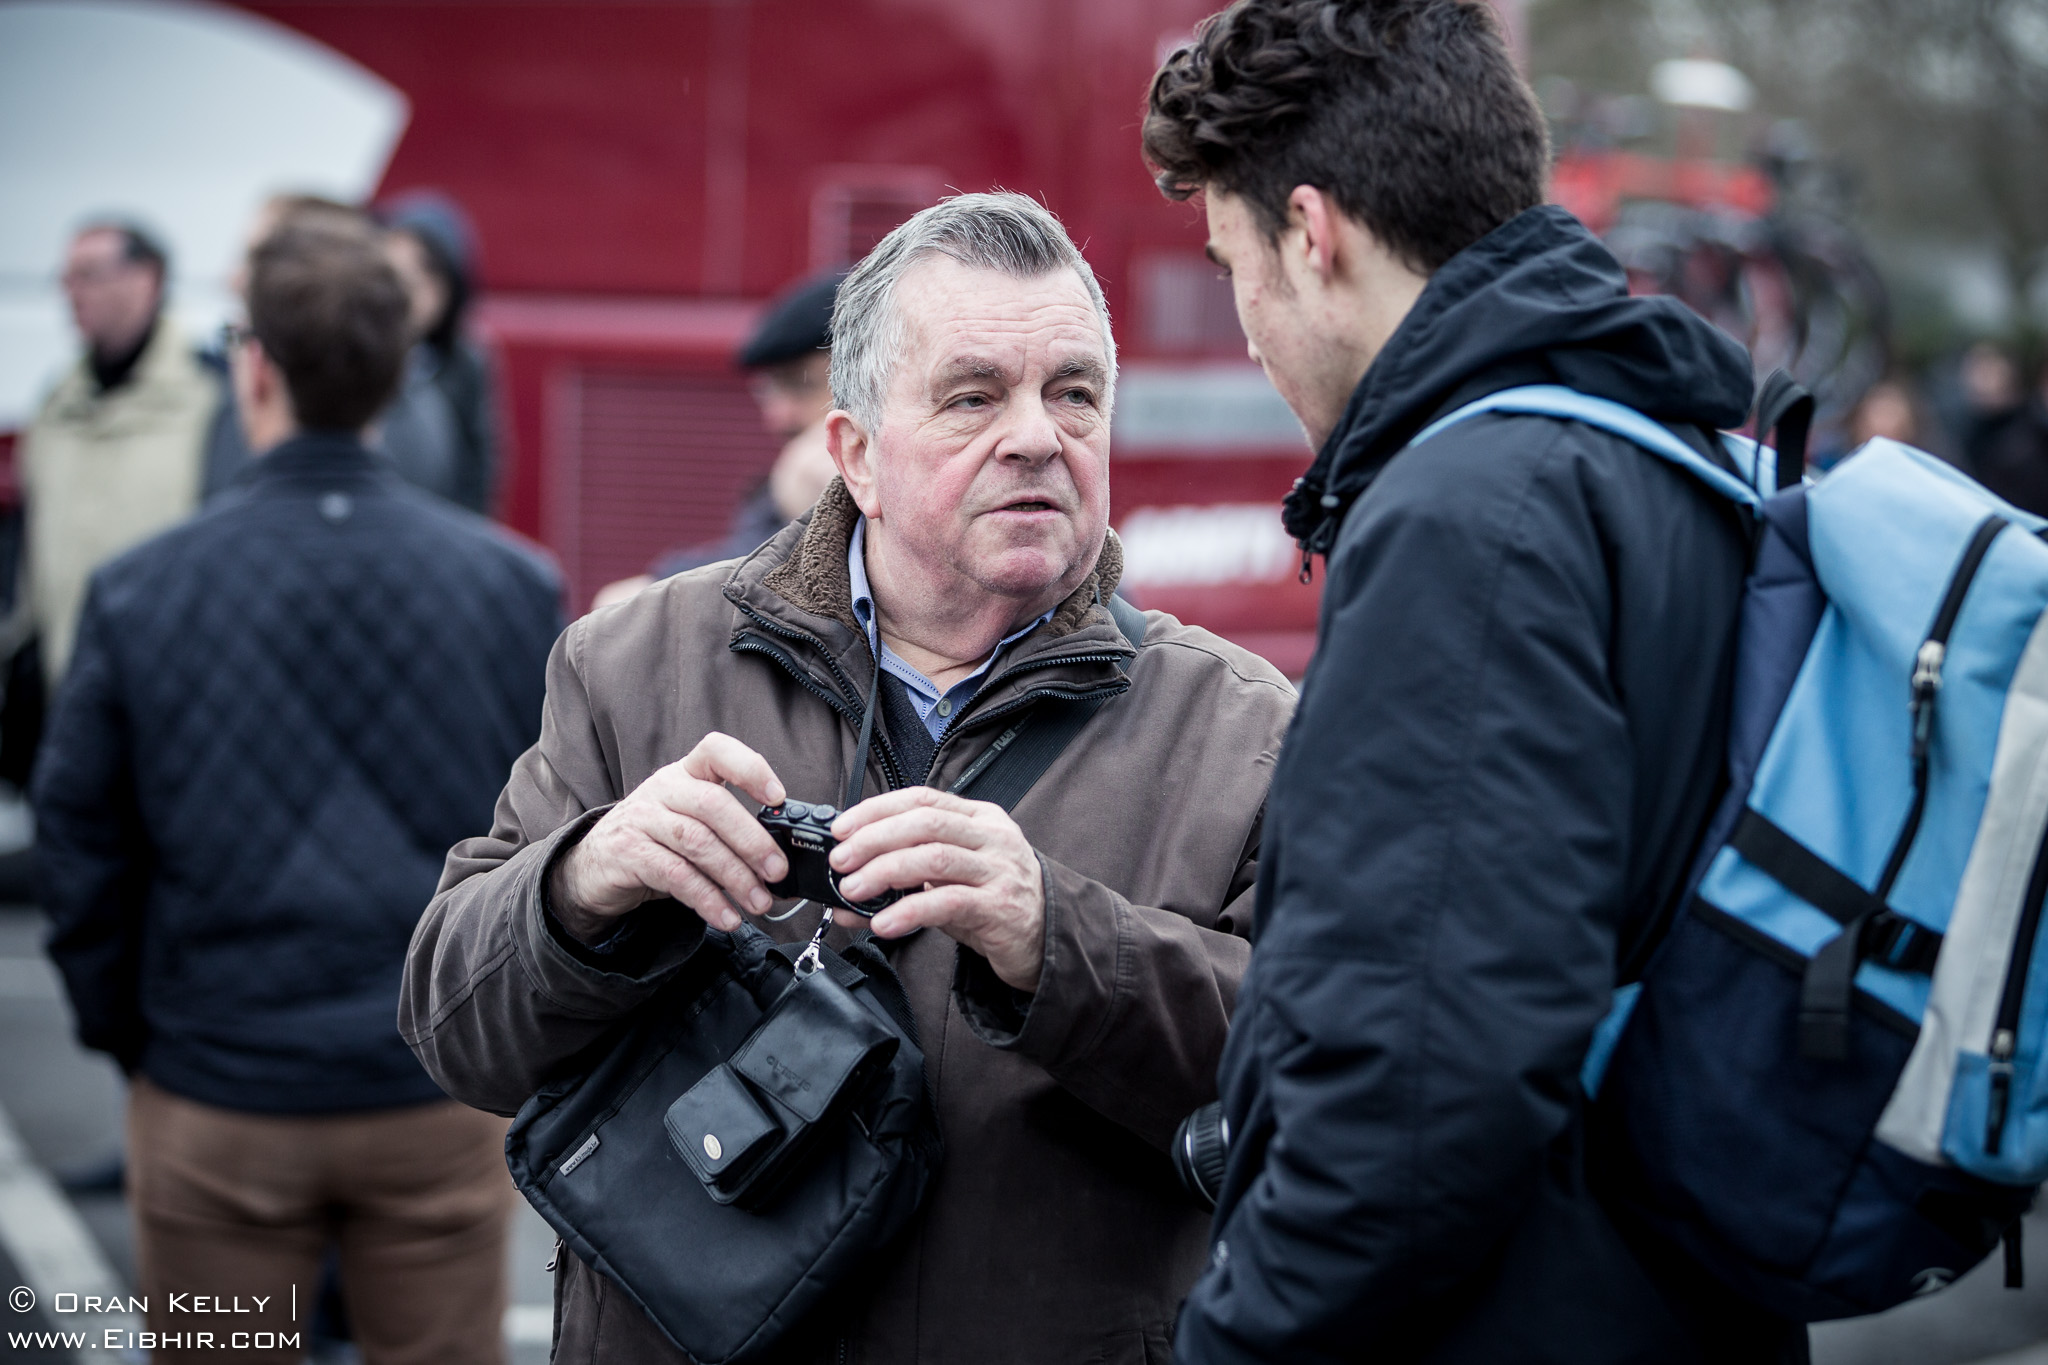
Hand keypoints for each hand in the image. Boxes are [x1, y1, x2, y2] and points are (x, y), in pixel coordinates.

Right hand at [550, 733, 788, 942]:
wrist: (594, 865)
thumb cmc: (654, 841)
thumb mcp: (689, 820)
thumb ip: (727, 829)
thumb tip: (778, 858)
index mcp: (685, 773)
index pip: (717, 751)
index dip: (750, 768)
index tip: (778, 797)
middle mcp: (663, 788)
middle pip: (713, 804)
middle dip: (751, 841)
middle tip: (777, 872)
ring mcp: (641, 818)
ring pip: (696, 842)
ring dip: (734, 876)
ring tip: (758, 901)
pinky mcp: (627, 853)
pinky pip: (675, 876)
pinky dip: (706, 898)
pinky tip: (726, 916)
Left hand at [829, 788, 1045, 991]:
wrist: (1048, 938)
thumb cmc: (995, 903)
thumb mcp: (952, 880)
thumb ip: (905, 879)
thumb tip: (845, 890)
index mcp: (979, 818)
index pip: (922, 798)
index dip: (877, 809)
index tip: (842, 829)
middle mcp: (992, 837)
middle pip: (925, 822)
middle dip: (874, 839)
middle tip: (842, 861)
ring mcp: (999, 870)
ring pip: (935, 857)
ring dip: (885, 871)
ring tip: (853, 889)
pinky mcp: (1001, 907)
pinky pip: (948, 902)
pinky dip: (909, 911)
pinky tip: (884, 922)